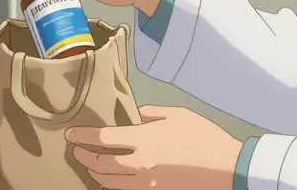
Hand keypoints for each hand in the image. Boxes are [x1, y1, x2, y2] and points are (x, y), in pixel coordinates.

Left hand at [67, 106, 242, 189]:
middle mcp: (139, 163)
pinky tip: (110, 179)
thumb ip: (154, 113)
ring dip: (95, 173)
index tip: (71, 134)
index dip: (84, 136)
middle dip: (84, 156)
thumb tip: (138, 114)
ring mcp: (145, 182)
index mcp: (144, 139)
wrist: (226, 167)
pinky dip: (112, 184)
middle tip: (76, 150)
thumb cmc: (204, 136)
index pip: (104, 138)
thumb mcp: (179, 114)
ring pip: (109, 181)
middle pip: (101, 163)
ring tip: (89, 166)